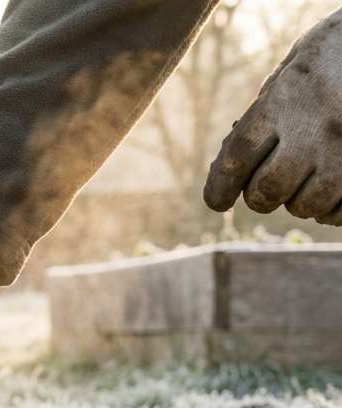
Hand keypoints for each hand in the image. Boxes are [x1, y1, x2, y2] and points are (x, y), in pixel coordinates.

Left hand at [205, 10, 341, 220]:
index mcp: (284, 102)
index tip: (217, 201)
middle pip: (268, 189)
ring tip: (302, 184)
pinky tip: (327, 195)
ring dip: (297, 203)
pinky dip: (328, 211)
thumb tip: (231, 169)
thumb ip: (262, 117)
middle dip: (259, 197)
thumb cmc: (330, 56)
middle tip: (263, 190)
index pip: (236, 157)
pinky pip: (339, 212)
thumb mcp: (289, 75)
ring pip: (305, 206)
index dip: (219, 187)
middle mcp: (314, 129)